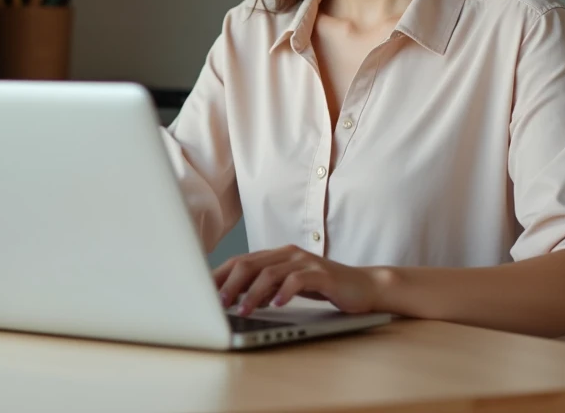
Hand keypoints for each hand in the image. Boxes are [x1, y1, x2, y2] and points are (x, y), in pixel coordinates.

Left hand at [213, 245, 379, 315]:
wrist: (362, 287)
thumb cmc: (323, 287)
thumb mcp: (288, 287)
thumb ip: (264, 288)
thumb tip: (232, 299)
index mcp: (276, 256)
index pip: (240, 261)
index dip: (219, 275)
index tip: (202, 292)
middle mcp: (287, 254)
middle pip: (250, 263)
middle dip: (229, 283)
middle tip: (216, 303)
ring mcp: (304, 262)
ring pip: (269, 272)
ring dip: (252, 293)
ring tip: (242, 310)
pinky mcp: (321, 273)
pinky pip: (298, 280)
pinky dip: (284, 292)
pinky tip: (276, 306)